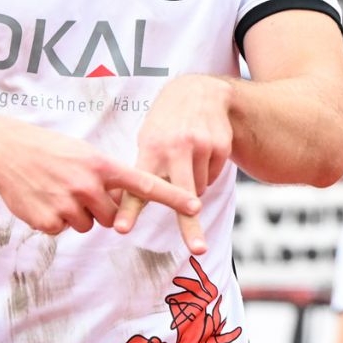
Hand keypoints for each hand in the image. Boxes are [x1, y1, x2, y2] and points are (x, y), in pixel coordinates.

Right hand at [0, 120, 200, 239]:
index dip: (171, 197)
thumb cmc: (49, 150)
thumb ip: (106, 176)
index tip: (195, 207)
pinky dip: (55, 220)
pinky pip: (63, 230)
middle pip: (113, 217)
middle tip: (78, 190)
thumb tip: (124, 202)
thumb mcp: (83, 153)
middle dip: (101, 210)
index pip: (144, 183)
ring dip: (77, 215)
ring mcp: (67, 204)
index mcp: (100, 165)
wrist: (4, 152)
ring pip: (88, 226)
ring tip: (57, 191)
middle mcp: (87, 185)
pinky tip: (42, 200)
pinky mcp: (48, 221)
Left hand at [114, 74, 231, 255]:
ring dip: (192, 187)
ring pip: (199, 191)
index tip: (121, 229)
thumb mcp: (148, 140)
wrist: (199, 92)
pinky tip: (201, 153)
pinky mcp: (220, 146)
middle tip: (198, 249)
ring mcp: (201, 146)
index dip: (130, 210)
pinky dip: (207, 174)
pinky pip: (214, 177)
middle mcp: (176, 148)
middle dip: (190, 225)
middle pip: (183, 195)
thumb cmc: (165, 126)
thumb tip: (121, 205)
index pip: (138, 186)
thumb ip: (142, 172)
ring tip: (186, 160)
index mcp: (150, 149)